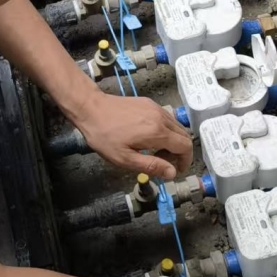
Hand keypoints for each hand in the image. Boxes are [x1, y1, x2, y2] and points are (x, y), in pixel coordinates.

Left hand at [70, 92, 192, 178]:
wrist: (91, 108)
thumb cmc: (104, 136)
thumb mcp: (125, 158)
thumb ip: (151, 166)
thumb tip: (172, 173)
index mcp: (157, 132)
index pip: (185, 146)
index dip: (185, 161)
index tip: (176, 170)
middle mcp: (161, 117)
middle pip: (184, 136)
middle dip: (179, 152)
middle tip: (162, 162)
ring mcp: (155, 108)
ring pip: (176, 126)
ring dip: (172, 141)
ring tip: (154, 151)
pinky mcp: (149, 103)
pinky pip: (166, 118)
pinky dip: (165, 130)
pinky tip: (148, 137)